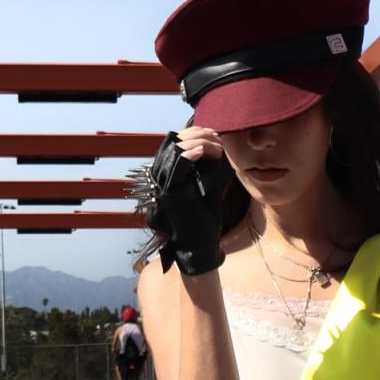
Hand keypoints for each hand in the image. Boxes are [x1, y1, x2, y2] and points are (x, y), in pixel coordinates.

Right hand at [141, 129, 231, 276]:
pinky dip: (191, 154)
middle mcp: (160, 177)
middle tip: (218, 137)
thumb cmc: (204, 219)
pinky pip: (178, 167)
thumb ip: (208, 167)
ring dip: (199, 142)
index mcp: (167, 174)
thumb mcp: (207, 186)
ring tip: (216, 144)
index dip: (193, 132)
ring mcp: (163, 185)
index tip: (214, 134)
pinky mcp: (170, 193)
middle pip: (173, 141)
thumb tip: (219, 145)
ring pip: (175, 150)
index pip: (173, 142)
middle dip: (198, 134)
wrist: (199, 246)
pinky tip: (204, 150)